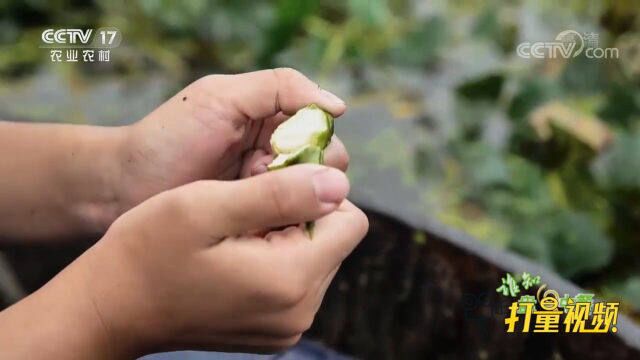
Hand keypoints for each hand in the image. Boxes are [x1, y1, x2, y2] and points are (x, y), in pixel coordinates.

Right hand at [6, 164, 366, 357]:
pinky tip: (234, 254)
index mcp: (291, 280)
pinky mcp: (274, 330)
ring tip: (236, 232)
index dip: (315, 190)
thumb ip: (279, 194)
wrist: (111, 307)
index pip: (350, 218)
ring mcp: (288, 326)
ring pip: (317, 256)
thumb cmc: (148, 251)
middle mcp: (300, 311)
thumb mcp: (207, 207)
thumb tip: (338, 182)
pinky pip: (297, 280)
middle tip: (245, 207)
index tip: (269, 183)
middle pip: (334, 237)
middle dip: (301, 212)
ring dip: (287, 234)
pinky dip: (276, 258)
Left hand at [117, 68, 348, 212]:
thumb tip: (337, 106)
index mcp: (272, 117)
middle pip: (326, 162)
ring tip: (248, 195)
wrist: (125, 189)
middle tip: (260, 173)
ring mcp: (269, 189)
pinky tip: (256, 220)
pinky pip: (291, 221)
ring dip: (290, 196)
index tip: (281, 148)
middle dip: (302, 169)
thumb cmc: (170, 137)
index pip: (321, 126)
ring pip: (313, 195)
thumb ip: (279, 87)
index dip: (313, 138)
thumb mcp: (222, 97)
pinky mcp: (259, 221)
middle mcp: (277, 153)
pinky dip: (282, 219)